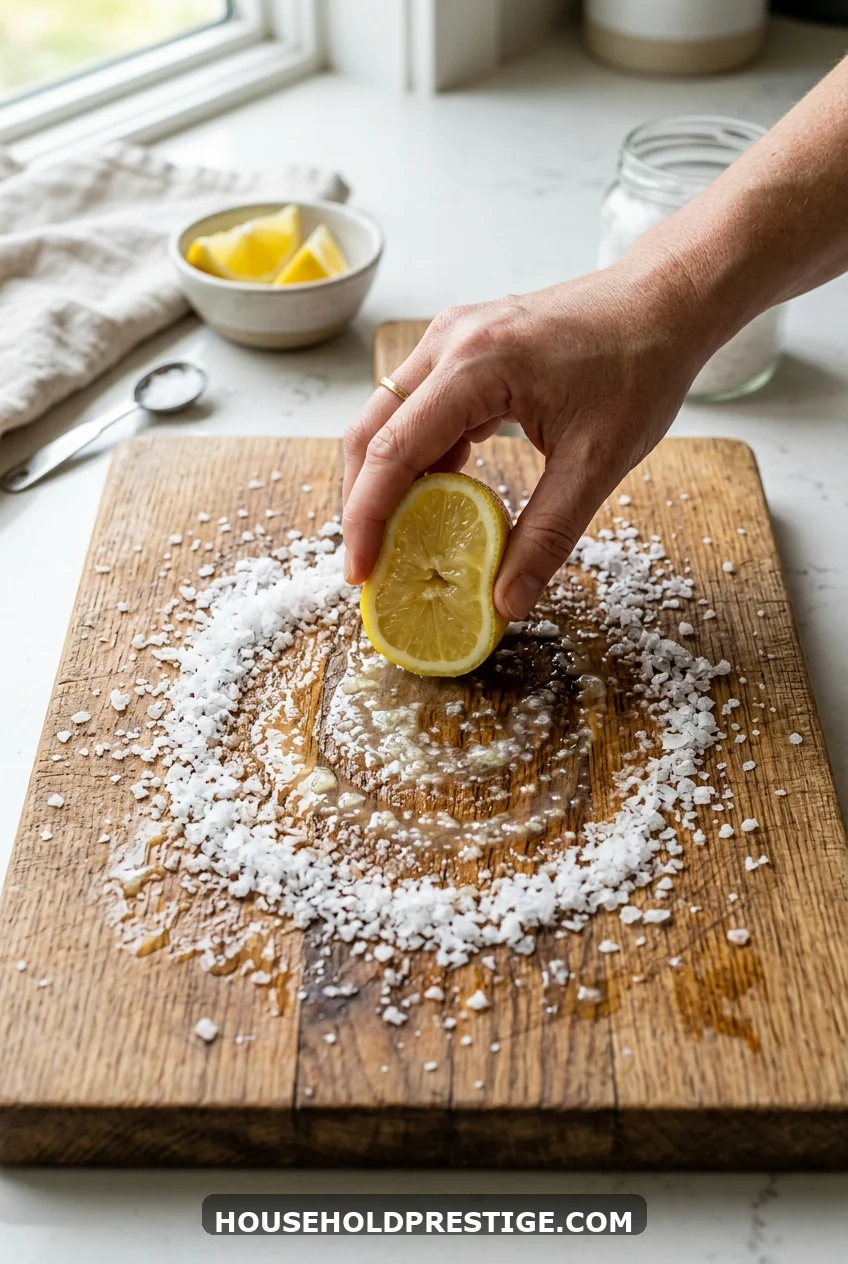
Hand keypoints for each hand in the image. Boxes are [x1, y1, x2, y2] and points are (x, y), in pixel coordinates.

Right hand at [342, 259, 710, 620]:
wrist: (664, 302)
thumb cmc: (640, 367)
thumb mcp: (597, 463)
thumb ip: (548, 536)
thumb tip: (507, 602)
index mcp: (475, 364)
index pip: (391, 451)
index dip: (366, 519)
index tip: (360, 572)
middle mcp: (448, 342)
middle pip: (370, 432)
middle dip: (362, 504)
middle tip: (372, 564)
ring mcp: (450, 337)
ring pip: (387, 417)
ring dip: (387, 480)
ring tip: (403, 538)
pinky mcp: (462, 344)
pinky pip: (418, 406)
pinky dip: (418, 454)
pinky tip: (442, 494)